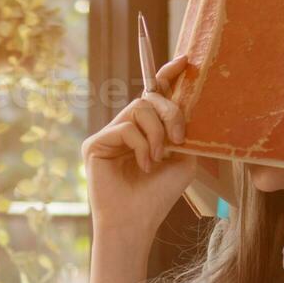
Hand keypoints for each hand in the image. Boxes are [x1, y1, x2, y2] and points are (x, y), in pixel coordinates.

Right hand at [82, 55, 209, 242]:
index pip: (153, 95)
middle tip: (180, 139)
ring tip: (158, 158)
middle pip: (149, 98)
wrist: (136, 222)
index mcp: (144, 131)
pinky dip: (141, 145)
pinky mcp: (94, 144)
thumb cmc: (159, 196)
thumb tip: (189, 105)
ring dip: (157, 132)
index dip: (167, 75)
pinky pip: (125, 127)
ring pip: (139, 109)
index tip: (185, 61)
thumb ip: (184, 131)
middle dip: (171, 113)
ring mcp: (108, 135)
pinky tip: (144, 165)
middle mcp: (124, 129)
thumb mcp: (183, 159)